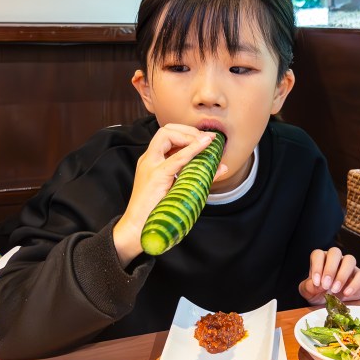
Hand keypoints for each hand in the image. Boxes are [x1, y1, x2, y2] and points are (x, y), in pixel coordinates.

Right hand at [112, 125, 225, 262]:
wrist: (137, 230)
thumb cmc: (158, 213)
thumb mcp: (179, 189)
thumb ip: (198, 176)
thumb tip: (222, 167)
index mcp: (151, 162)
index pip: (166, 136)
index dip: (187, 133)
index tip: (205, 138)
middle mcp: (149, 160)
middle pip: (165, 130)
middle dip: (188, 129)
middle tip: (206, 138)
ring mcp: (150, 166)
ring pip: (167, 136)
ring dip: (189, 135)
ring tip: (205, 141)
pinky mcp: (156, 177)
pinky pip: (176, 158)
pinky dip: (192, 149)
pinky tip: (204, 145)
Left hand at [300, 247, 359, 303]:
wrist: (332, 306)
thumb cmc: (318, 294)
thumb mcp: (308, 292)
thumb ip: (307, 287)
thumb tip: (315, 284)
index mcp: (321, 259)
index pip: (318, 254)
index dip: (317, 266)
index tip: (316, 282)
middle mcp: (335, 259)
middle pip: (335, 252)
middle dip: (330, 269)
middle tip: (326, 285)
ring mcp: (349, 266)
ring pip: (350, 260)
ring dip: (342, 275)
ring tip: (335, 290)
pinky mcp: (359, 276)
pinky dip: (355, 284)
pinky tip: (346, 294)